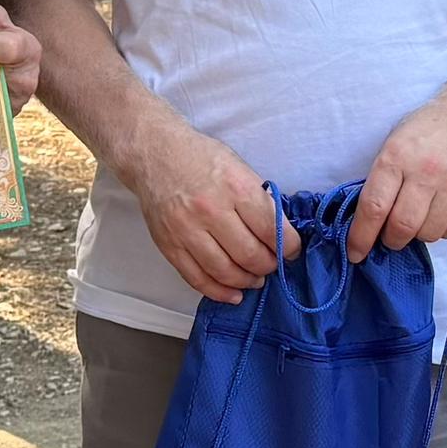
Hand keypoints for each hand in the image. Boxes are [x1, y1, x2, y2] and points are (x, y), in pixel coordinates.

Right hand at [126, 122, 289, 302]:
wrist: (154, 154)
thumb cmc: (201, 158)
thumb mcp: (239, 168)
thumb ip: (259, 200)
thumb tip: (279, 234)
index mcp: (235, 187)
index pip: (271, 229)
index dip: (289, 247)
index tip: (292, 252)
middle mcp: (211, 210)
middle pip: (250, 255)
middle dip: (268, 266)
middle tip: (272, 265)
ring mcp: (187, 230)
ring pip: (225, 272)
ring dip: (246, 281)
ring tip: (255, 279)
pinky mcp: (169, 245)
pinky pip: (197, 278)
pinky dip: (219, 291)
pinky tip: (233, 293)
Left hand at [354, 96, 446, 258]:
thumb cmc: (424, 132)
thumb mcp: (393, 144)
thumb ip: (380, 182)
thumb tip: (366, 225)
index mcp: (398, 156)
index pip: (375, 207)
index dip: (361, 236)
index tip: (355, 253)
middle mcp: (428, 171)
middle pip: (403, 227)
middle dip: (391, 240)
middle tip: (390, 235)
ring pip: (428, 234)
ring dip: (417, 234)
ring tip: (417, 216)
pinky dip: (440, 229)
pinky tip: (439, 211)